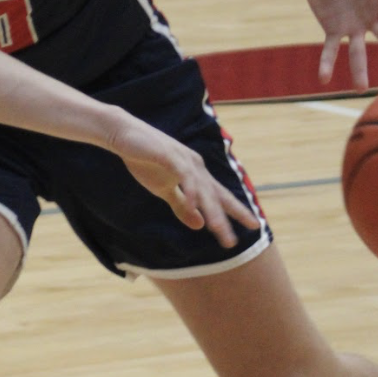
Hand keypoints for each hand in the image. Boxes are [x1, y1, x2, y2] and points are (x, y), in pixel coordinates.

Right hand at [108, 115, 259, 247]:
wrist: (123, 135)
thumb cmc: (144, 160)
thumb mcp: (163, 190)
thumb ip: (181, 206)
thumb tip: (200, 225)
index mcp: (196, 174)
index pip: (220, 195)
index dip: (237, 210)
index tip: (254, 226)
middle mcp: (196, 166)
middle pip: (215, 195)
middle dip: (226, 218)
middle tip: (232, 241)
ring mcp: (184, 160)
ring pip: (203, 189)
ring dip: (211, 211)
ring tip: (218, 230)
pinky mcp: (170, 155)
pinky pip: (184, 176)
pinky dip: (190, 191)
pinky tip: (195, 206)